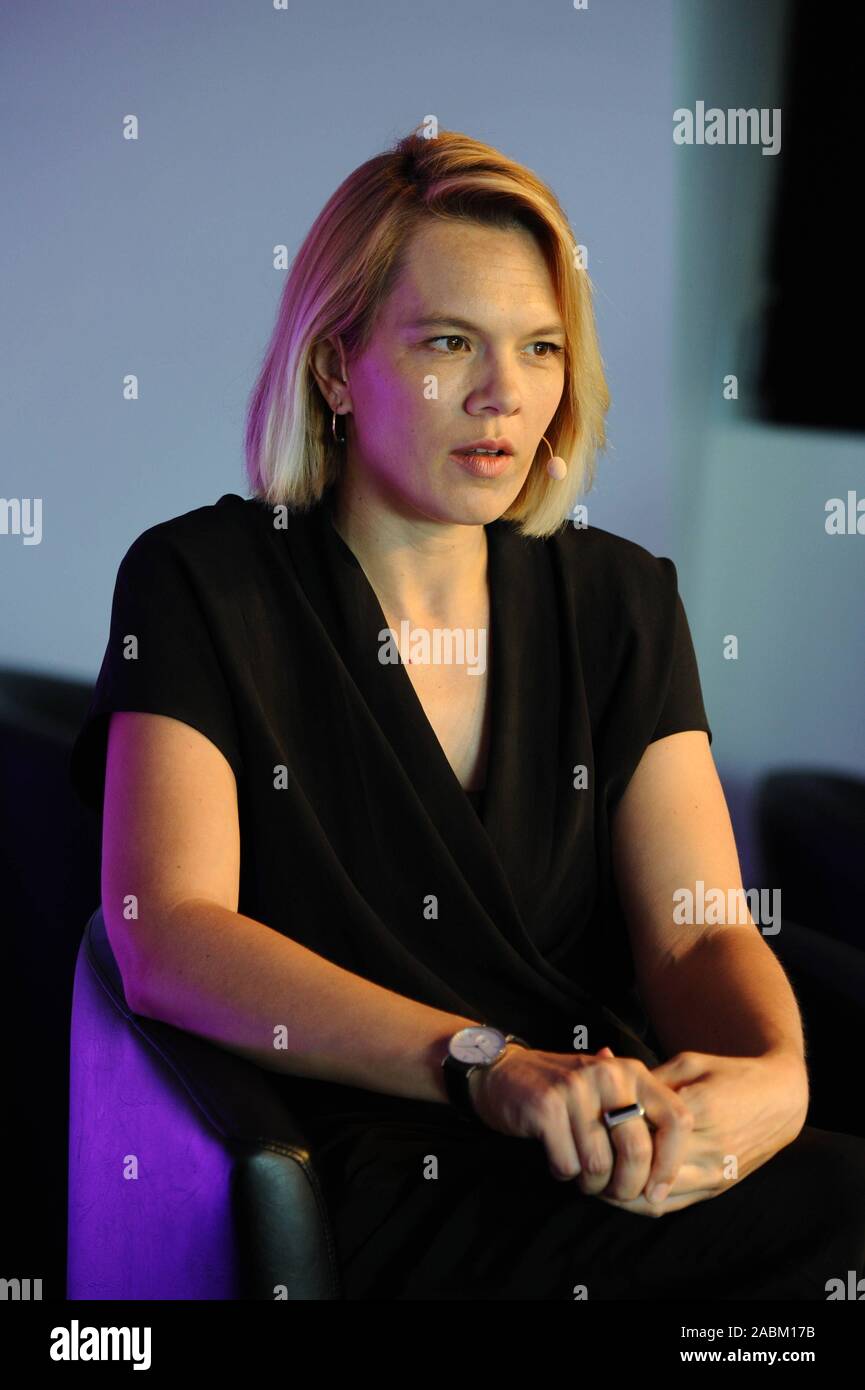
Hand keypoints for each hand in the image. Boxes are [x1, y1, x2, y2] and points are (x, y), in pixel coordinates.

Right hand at [468, 1042, 693, 1208]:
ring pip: (600, 1164)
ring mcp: (576, 1088)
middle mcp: (609, 1074)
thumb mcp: (609, 1092)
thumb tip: (674, 1177)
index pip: (677, 1119)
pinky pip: (567, 1164)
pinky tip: (556, 1157)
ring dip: (591, 1182)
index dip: (671, 1163)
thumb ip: (643, 1120)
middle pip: (638, 1150)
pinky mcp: (546, 1106)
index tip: (658, 1190)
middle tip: (614, 1192)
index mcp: (633, 1072)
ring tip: (581, 1171)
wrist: (503, 1072)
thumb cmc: (565, 1092)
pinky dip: (563, 1172)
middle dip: (626, 1185)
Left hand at [594, 1047, 809, 1218]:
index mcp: (699, 1108)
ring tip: (595, 1176)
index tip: (583, 1125)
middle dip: (608, 1165)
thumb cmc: (728, 1073)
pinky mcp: (718, 1188)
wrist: (780, 1100)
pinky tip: (622, 1188)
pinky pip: (672, 1206)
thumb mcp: (688, 1064)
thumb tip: (605, 1085)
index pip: (641, 1128)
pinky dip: (641, 1203)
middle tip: (580, 1156)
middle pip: (643, 1168)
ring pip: (654, 1197)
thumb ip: (649, 1080)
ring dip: (621, 1191)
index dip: (608, 1130)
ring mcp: (715, 1172)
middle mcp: (709, 1146)